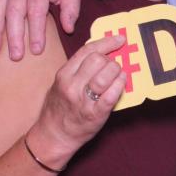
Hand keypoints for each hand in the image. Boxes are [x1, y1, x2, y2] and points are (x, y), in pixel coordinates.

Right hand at [27, 35, 126, 165]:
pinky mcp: (95, 114)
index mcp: (64, 74)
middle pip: (97, 60)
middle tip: (113, 66)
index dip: (106, 42)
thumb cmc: (59, 108)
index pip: (87, 50)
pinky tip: (122, 83)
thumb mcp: (61, 83)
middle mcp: (72, 86)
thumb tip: (102, 54)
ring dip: (117, 72)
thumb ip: (77, 69)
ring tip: (118, 75)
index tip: (119, 39)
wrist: (54, 135)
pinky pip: (111, 95)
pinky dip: (120, 85)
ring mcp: (83, 100)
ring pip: (105, 75)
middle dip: (111, 59)